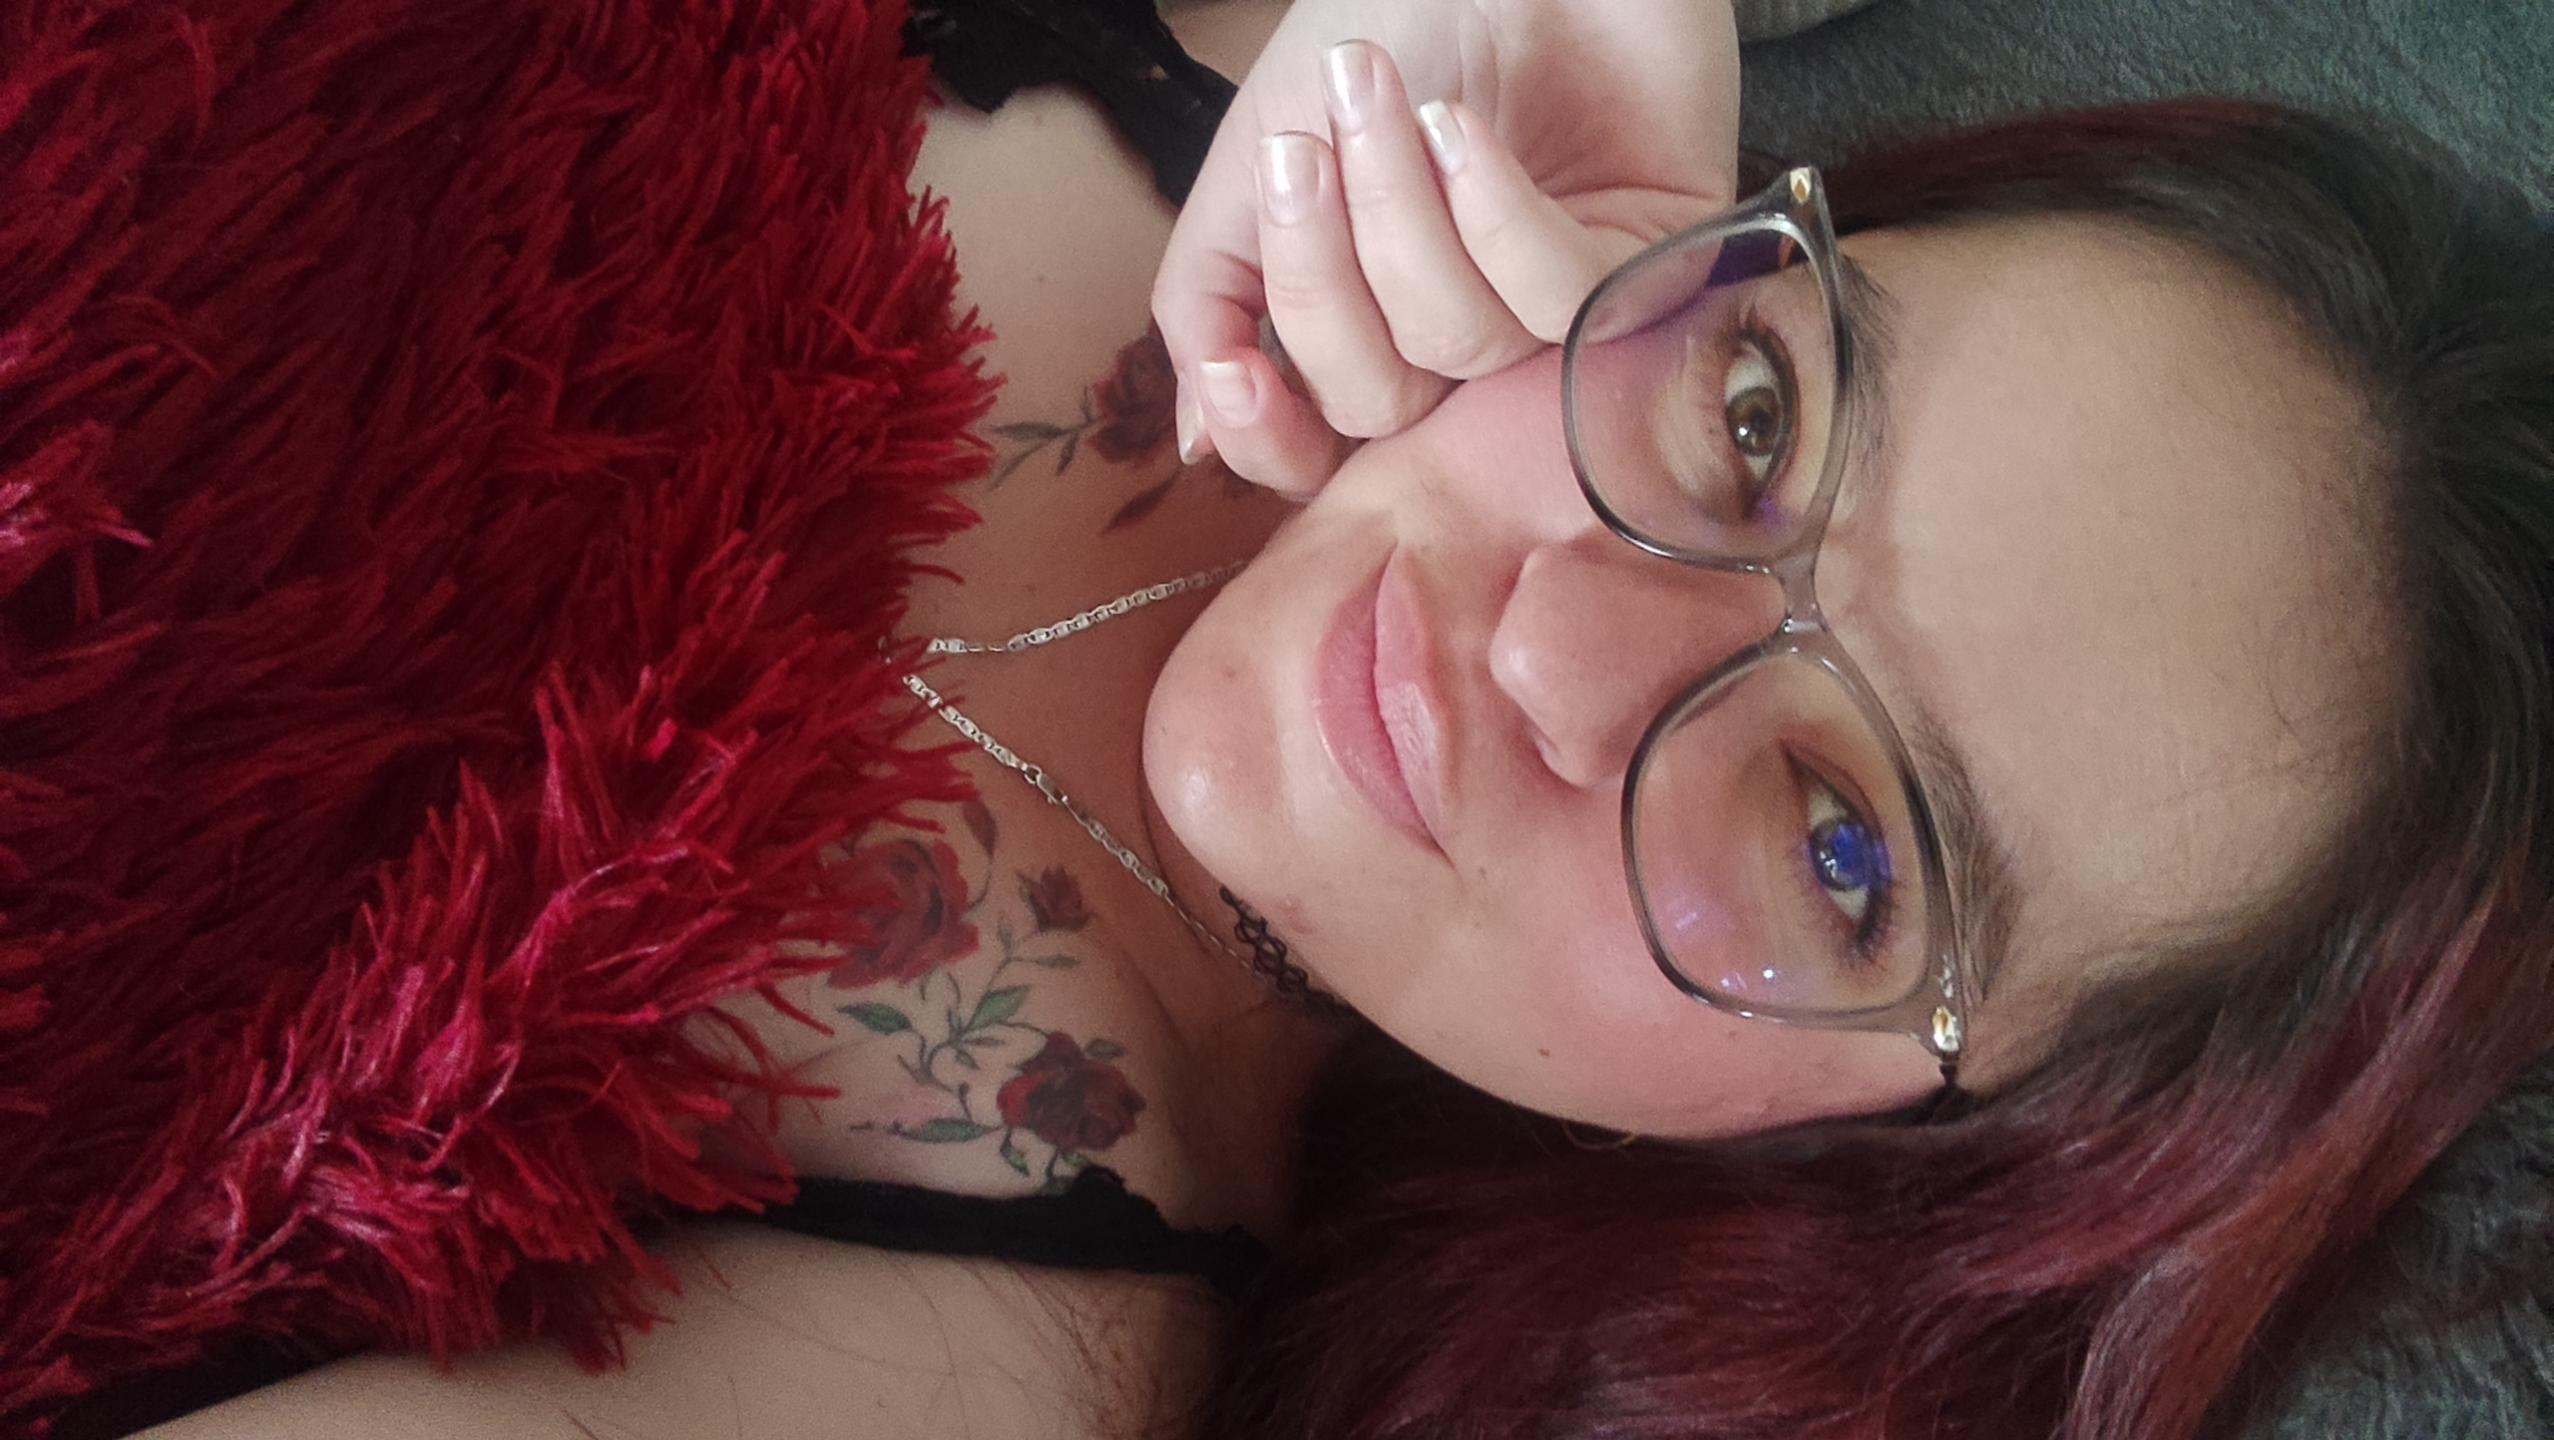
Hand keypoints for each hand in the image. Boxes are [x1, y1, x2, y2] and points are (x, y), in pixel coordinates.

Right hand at [1152, 0, 1742, 495]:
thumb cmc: (1392, 23)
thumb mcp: (1263, 153)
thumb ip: (1216, 295)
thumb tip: (1192, 442)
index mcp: (1372, 335)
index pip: (1319, 452)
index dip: (1268, 436)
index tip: (1232, 370)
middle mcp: (1464, 354)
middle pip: (1376, 407)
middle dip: (1321, 277)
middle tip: (1299, 152)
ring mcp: (1555, 323)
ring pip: (1458, 344)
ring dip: (1399, 212)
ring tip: (1375, 94)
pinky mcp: (1645, 275)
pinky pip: (1554, 301)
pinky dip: (1493, 212)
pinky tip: (1461, 131)